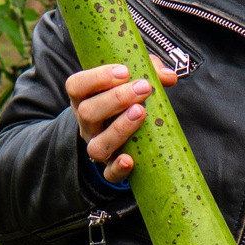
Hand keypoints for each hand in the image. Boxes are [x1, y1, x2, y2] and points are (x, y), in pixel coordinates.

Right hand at [65, 61, 180, 185]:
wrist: (128, 133)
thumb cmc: (129, 98)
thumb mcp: (135, 78)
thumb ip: (150, 72)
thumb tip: (168, 77)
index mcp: (85, 98)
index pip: (76, 86)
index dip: (97, 78)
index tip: (124, 71)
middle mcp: (86, 123)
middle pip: (87, 113)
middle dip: (116, 99)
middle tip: (143, 88)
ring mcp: (96, 145)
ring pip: (96, 145)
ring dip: (119, 128)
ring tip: (141, 113)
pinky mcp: (110, 166)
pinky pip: (109, 173)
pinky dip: (118, 168)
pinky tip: (130, 160)